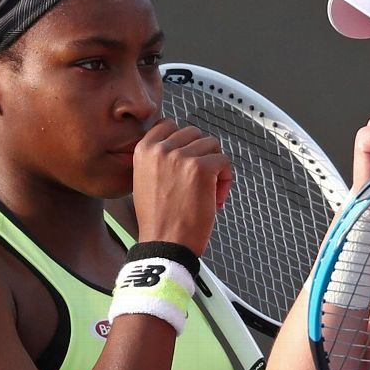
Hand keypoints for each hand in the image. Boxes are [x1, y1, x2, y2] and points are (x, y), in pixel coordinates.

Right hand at [130, 118, 232, 255]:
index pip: (170, 125)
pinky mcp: (202, 168)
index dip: (184, 143)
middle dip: (202, 156)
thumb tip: (182, 146)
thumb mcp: (145, 180)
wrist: (164, 243)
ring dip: (215, 167)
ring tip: (209, 191)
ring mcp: (182, 156)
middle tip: (200, 182)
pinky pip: (224, 161)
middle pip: (195, 134)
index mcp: (143, 150)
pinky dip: (225, 179)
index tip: (188, 162)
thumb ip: (159, 159)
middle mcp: (161, 149)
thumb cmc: (158, 220)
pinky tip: (216, 198)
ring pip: (212, 145)